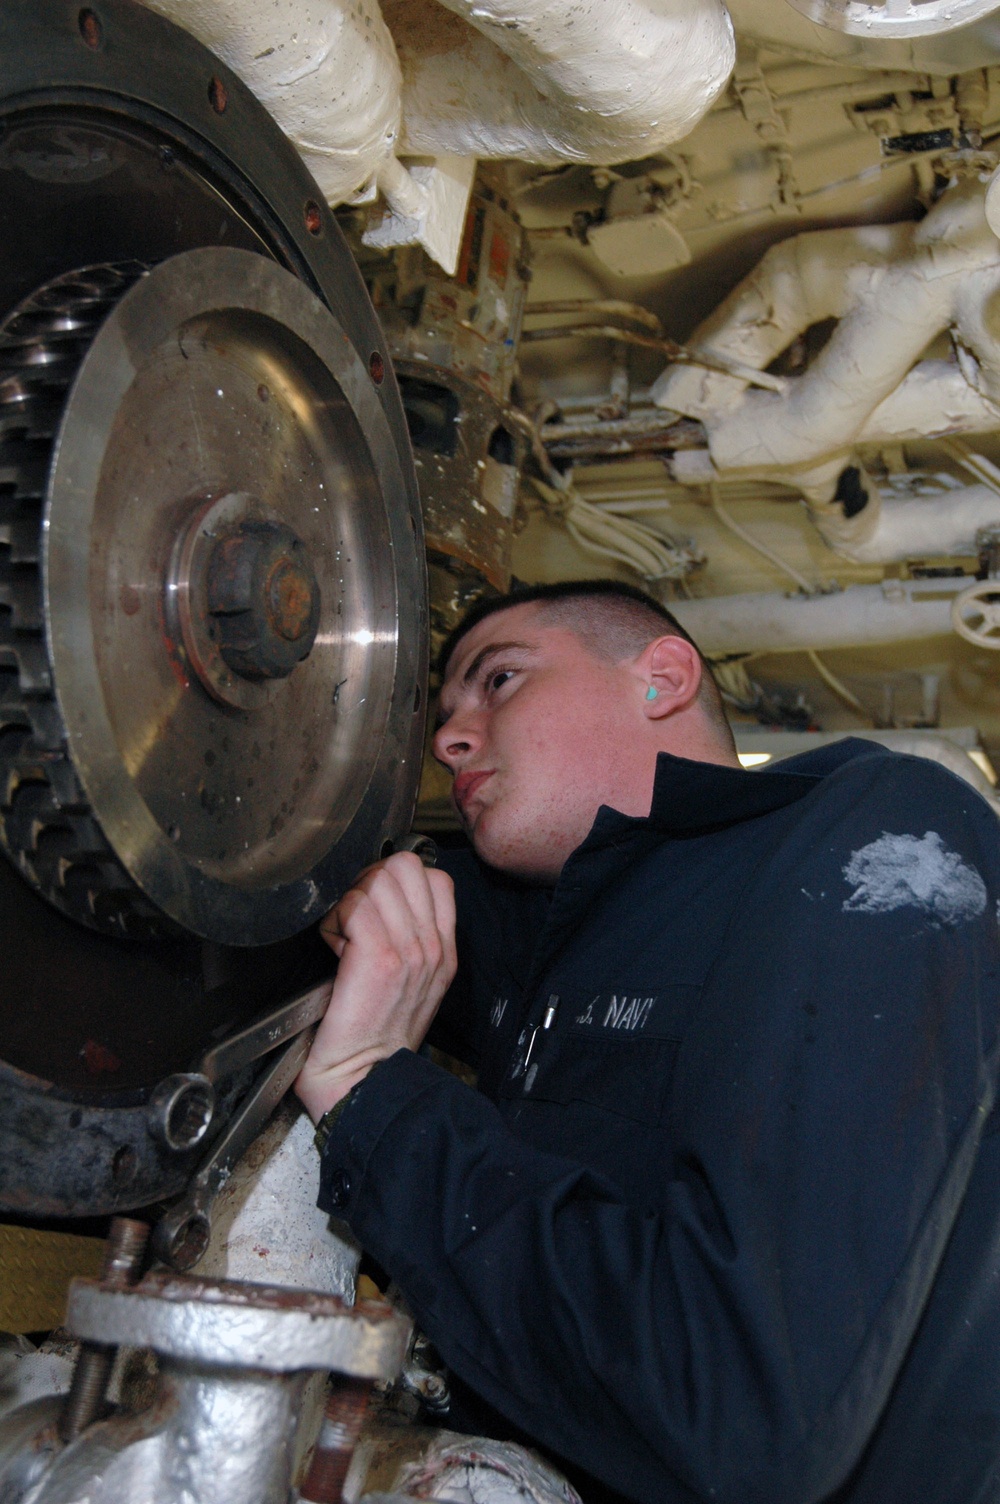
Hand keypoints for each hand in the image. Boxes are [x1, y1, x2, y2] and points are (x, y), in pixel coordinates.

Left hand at [294, 851, 456, 1122]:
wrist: (366, 1082)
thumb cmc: (375, 1039)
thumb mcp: (413, 986)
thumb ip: (411, 940)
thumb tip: (379, 901)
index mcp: (445, 950)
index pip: (434, 878)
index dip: (395, 882)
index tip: (373, 911)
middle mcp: (434, 946)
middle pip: (404, 867)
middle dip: (369, 881)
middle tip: (353, 918)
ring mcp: (411, 949)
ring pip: (376, 880)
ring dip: (348, 902)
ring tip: (342, 936)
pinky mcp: (381, 958)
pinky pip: (353, 906)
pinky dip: (334, 921)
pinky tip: (334, 949)